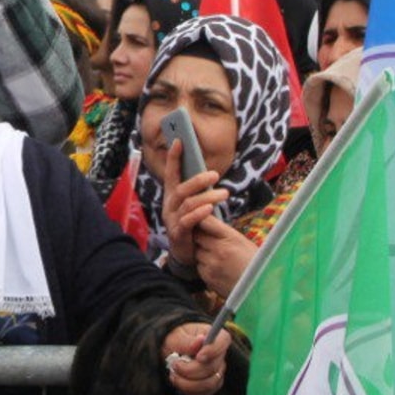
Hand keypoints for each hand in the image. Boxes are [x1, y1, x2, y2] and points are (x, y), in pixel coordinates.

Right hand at [160, 138, 226, 270]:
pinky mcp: (178, 234)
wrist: (185, 253)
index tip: (179, 141)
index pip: (171, 173)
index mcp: (172, 196)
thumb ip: (197, 191)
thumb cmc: (192, 224)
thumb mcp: (193, 205)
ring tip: (225, 193)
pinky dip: (199, 214)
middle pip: (181, 189)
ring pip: (187, 204)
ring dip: (206, 197)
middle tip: (216, 174)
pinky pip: (187, 221)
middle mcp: (169, 206)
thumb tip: (210, 173)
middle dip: (198, 179)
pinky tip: (210, 209)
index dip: (174, 157)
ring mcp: (172, 220)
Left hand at [162, 322, 231, 394]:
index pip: (224, 341)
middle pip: (213, 367)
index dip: (213, 350)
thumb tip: (200, 340)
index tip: (199, 357)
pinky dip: (189, 390)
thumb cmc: (174, 341)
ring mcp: (218, 371)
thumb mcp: (175, 336)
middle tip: (174, 365)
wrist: (170, 353)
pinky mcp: (212, 385)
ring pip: (210, 383)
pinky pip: (204, 393)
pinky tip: (179, 382)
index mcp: (214, 336)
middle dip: (190, 370)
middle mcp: (219, 354)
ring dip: (188, 383)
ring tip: (174, 376)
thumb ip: (186, 341)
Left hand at [192, 215, 258, 299]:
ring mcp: (212, 264)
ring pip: (196, 251)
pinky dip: (204, 266)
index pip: (206, 221)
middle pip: (196, 235)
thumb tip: (208, 223)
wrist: (261, 289)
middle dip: (200, 236)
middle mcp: (219, 249)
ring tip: (217, 257)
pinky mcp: (207, 277)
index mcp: (231, 237)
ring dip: (201, 252)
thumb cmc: (255, 264)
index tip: (203, 221)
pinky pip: (198, 266)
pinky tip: (217, 269)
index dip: (202, 220)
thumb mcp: (244, 242)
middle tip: (208, 240)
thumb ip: (225, 233)